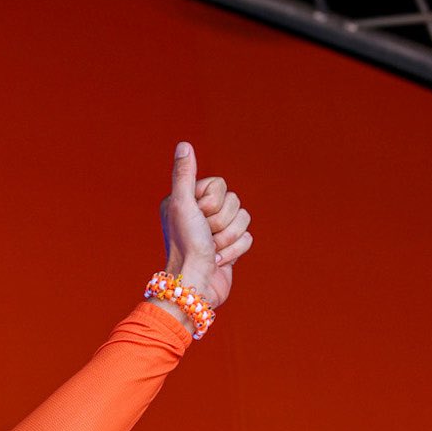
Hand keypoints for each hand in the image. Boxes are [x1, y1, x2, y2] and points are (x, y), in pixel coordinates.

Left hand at [161, 141, 252, 311]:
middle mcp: (199, 213)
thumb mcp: (183, 204)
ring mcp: (215, 230)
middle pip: (234, 201)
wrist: (195, 285)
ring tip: (211, 250)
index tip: (196, 216)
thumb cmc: (186, 245)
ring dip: (228, 237)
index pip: (219, 184)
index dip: (212, 201)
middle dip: (221, 222)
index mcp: (186, 200)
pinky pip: (248, 237)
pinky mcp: (229, 246)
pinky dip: (235, 250)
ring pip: (244, 218)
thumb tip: (184, 145)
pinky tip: (219, 260)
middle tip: (204, 236)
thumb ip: (184, 174)